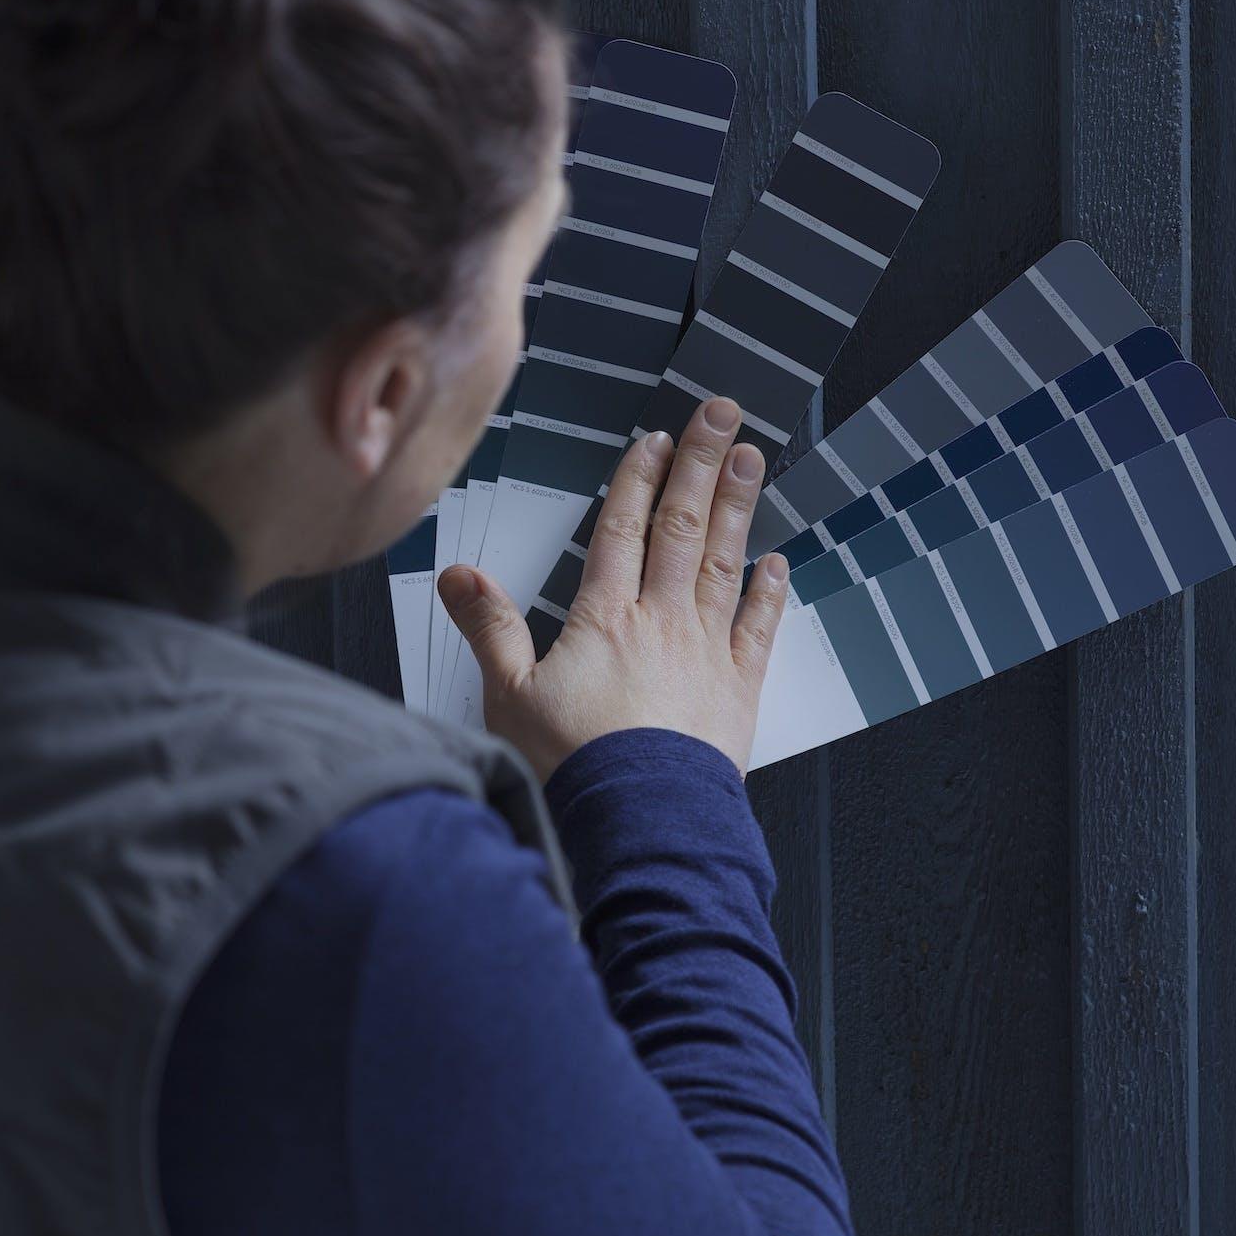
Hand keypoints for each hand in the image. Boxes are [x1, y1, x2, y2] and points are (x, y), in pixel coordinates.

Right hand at [436, 396, 790, 780]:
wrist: (642, 822)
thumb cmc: (575, 768)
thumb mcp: (510, 698)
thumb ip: (489, 629)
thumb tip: (459, 577)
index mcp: (606, 618)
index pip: (623, 529)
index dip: (639, 478)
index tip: (655, 440)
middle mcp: (662, 622)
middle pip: (682, 526)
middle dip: (701, 464)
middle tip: (721, 414)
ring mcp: (706, 652)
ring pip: (725, 561)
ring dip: (738, 506)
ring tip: (750, 460)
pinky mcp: (737, 690)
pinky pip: (759, 628)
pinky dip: (769, 592)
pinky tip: (776, 563)